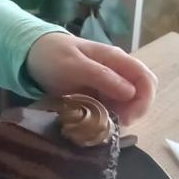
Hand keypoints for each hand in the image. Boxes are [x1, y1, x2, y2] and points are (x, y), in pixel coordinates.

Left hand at [24, 33, 157, 125]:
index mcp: (116, 59)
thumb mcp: (75, 66)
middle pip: (141, 93)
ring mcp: (108, 82)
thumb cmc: (52, 56)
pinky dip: (109, 117)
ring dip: (121, 116)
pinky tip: (96, 123)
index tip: (128, 119)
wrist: (32, 54)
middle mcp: (117, 70)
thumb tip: (131, 93)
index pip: (146, 79)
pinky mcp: (98, 93)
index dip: (144, 101)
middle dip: (134, 111)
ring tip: (103, 125)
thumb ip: (102, 76)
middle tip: (116, 124)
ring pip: (128, 103)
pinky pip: (112, 107)